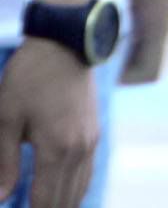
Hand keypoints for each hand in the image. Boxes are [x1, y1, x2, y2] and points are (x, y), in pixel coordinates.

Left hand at [0, 38, 97, 207]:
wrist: (65, 40)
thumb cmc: (30, 76)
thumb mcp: (7, 118)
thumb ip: (4, 163)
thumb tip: (2, 197)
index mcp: (58, 149)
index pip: (46, 203)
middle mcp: (80, 150)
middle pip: (66, 202)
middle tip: (28, 207)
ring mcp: (91, 140)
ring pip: (80, 190)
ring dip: (62, 204)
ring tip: (41, 204)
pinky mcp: (94, 131)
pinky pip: (87, 173)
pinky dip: (74, 189)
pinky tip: (59, 191)